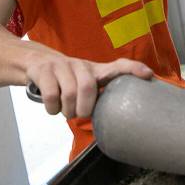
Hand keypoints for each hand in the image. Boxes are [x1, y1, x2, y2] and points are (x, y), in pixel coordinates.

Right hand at [27, 54, 151, 118]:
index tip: (148, 75)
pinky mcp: (44, 71)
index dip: (133, 69)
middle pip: (88, 87)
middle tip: (81, 115)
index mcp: (95, 70)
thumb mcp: (86, 82)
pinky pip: (52, 96)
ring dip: (67, 110)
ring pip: (69, 93)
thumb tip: (119, 122)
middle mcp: (81, 65)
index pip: (118, 65)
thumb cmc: (68, 79)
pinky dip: (53, 109)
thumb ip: (100, 95)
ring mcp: (61, 66)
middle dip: (84, 108)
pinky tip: (53, 109)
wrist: (36, 62)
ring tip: (66, 112)